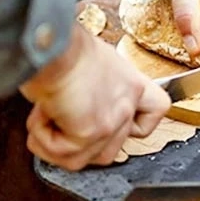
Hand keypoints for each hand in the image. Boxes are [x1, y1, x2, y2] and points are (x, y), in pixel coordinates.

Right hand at [19, 24, 170, 170]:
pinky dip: (44, 141)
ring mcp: (112, 120)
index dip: (138, 125)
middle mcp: (127, 102)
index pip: (157, 108)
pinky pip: (65, 156)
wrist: (50, 42)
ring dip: (57, 144)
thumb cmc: (61, 45)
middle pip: (111, 149)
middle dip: (78, 142)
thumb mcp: (93, 61)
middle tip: (58, 115)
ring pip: (85, 158)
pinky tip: (42, 115)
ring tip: (46, 114)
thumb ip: (97, 86)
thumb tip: (78, 101)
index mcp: (131, 82)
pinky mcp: (91, 132)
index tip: (115, 122)